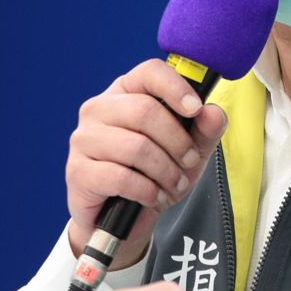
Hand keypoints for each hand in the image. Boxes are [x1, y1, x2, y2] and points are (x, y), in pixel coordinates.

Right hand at [66, 59, 228, 269]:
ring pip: (135, 147)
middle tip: (189, 162)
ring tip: (174, 185)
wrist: (124, 218)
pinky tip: (154, 196)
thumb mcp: (190, 151)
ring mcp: (84, 138)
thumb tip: (212, 113)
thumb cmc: (155, 174)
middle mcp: (100, 108)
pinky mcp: (77, 170)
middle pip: (145, 111)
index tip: (196, 109)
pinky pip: (121, 177)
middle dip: (177, 141)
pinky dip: (147, 191)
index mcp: (126, 92)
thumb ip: (205, 130)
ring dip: (165, 171)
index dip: (175, 87)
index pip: (149, 72)